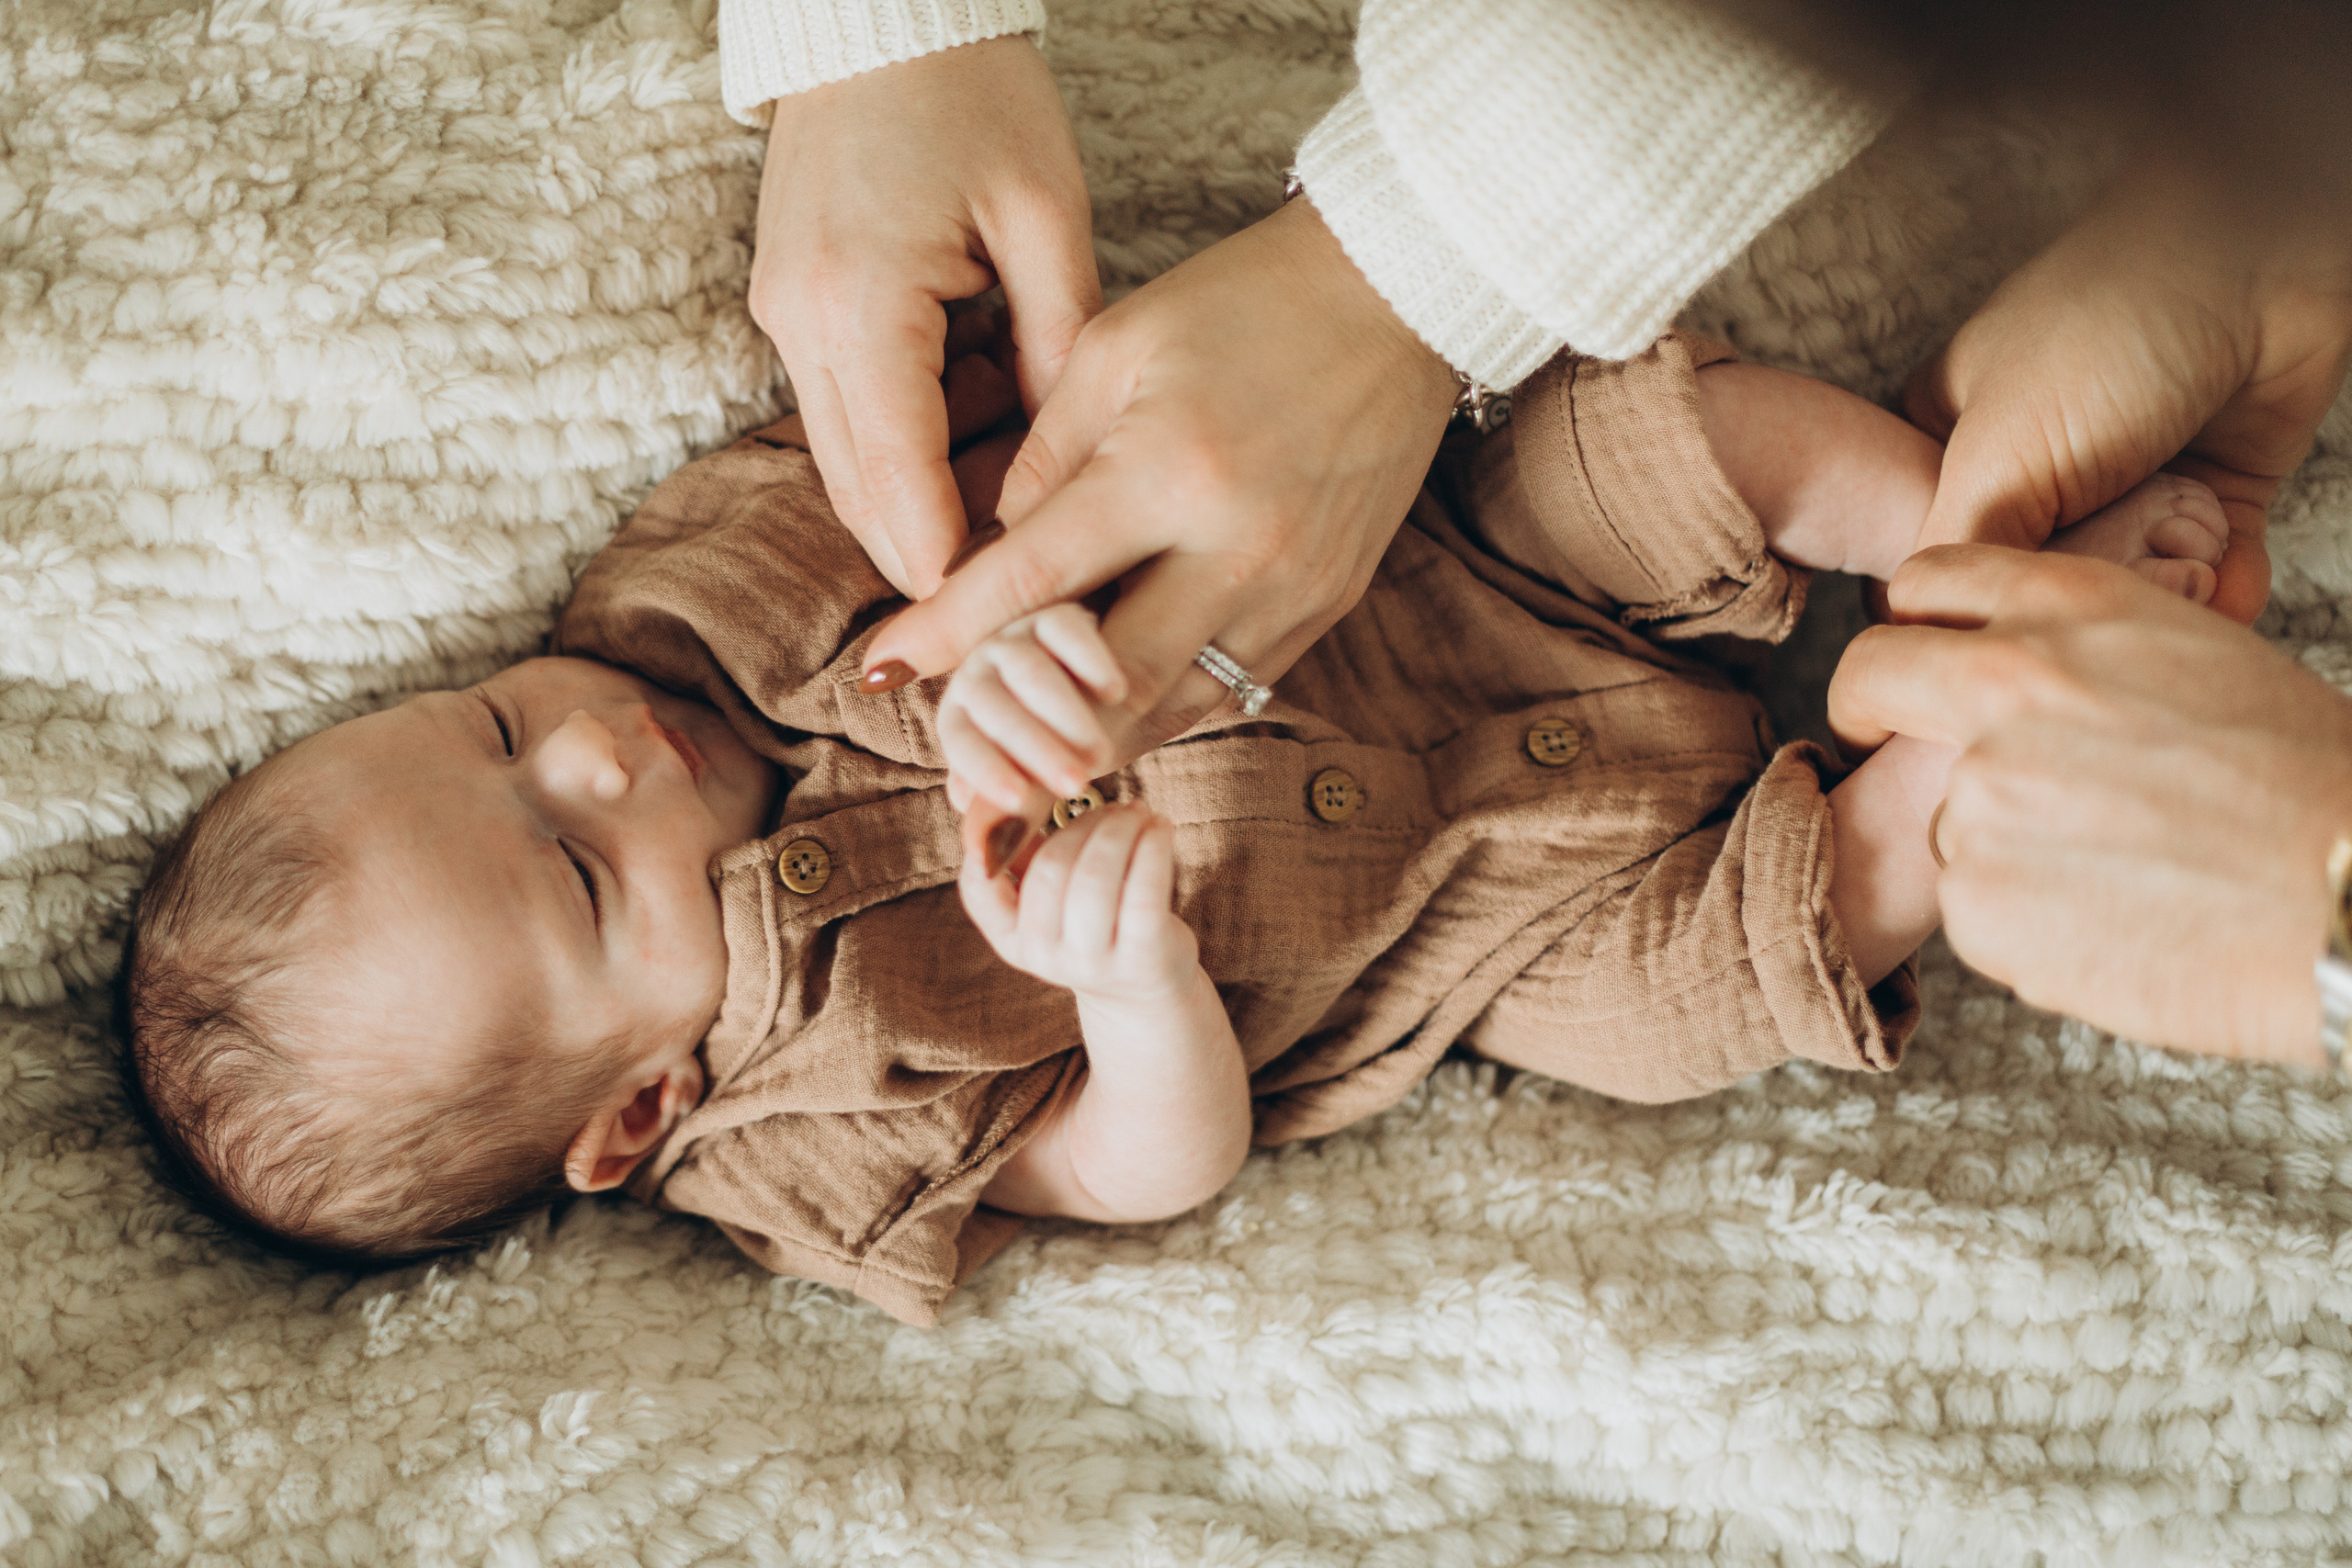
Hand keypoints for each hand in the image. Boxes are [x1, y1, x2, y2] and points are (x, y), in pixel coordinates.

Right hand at [750, 37, 1100, 595]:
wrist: (874, 10)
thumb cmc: (974, 95)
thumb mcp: (1044, 217)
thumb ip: (1060, 344)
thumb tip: (1075, 466)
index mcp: (861, 305)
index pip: (900, 480)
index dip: (950, 566)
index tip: (1005, 626)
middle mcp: (803, 325)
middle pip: (858, 493)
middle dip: (927, 560)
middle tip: (1009, 616)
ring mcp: (784, 317)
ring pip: (845, 463)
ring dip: (915, 507)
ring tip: (1006, 539)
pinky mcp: (790, 306)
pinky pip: (845, 412)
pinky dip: (902, 448)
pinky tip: (974, 446)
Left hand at [864, 196, 1459, 784]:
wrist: (1394, 298)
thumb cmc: (1242, 306)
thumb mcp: (1113, 352)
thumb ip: (1043, 462)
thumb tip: (995, 561)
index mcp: (1166, 474)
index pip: (1028, 585)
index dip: (944, 638)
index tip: (881, 670)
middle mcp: (1234, 551)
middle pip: (1102, 688)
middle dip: (1017, 725)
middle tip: (956, 739)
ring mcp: (1291, 591)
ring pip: (1171, 712)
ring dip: (1090, 738)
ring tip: (1023, 746)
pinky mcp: (1328, 607)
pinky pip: (1230, 690)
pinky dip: (1161, 709)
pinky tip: (1112, 709)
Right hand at [959, 803, 1198, 1004]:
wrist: (1144, 991)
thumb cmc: (1096, 925)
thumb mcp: (1051, 901)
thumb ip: (1024, 856)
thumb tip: (1000, 793)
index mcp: (1011, 938)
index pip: (980, 887)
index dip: (993, 839)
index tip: (1023, 798)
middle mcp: (1043, 955)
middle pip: (1051, 868)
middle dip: (1085, 825)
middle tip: (1117, 806)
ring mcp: (1091, 962)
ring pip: (1096, 876)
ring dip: (1121, 830)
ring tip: (1140, 813)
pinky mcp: (1141, 958)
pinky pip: (1143, 890)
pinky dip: (1154, 847)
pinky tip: (1161, 828)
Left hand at [1829, 544, 2351, 1062]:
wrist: (2351, 894)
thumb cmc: (2307, 783)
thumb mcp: (2198, 659)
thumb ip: (2085, 659)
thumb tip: (2023, 678)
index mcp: (2071, 609)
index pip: (1929, 579)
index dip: (1912, 625)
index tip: (1908, 661)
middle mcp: (2006, 686)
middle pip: (1868, 675)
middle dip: (1864, 707)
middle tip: (1883, 742)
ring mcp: (1980, 794)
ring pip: (1945, 815)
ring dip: (2004, 844)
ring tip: (2125, 870)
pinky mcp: (1977, 899)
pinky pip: (1976, 906)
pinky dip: (2029, 921)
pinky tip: (2121, 923)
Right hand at [1906, 147, 2351, 624]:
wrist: (2261, 257)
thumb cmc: (2104, 328)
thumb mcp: (1995, 455)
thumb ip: (1952, 552)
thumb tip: (1924, 647)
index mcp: (1953, 451)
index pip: (1938, 565)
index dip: (1969, 607)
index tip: (2004, 626)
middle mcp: (2036, 476)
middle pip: (2039, 589)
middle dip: (2082, 603)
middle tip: (2111, 584)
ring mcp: (2126, 487)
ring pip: (2129, 590)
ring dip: (2162, 597)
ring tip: (2182, 568)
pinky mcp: (2213, 495)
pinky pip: (2210, 578)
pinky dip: (2222, 592)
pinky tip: (2222, 587)